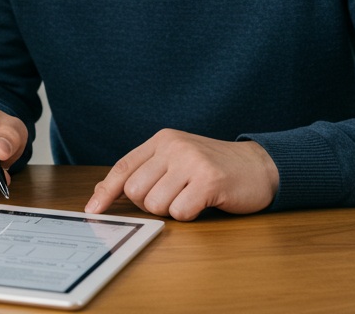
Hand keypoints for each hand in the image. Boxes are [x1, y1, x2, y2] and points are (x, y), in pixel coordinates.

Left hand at [85, 129, 278, 220]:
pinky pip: (180, 213)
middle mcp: (174, 147)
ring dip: (171, 210)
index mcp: (162, 140)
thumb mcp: (176, 160)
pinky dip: (189, 216)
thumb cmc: (214, 168)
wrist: (260, 167)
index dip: (105, 190)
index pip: (123, 167)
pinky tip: (203, 203)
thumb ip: (144, 171)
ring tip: (191, 197)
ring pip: (155, 204)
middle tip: (173, 197)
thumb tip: (102, 190)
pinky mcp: (210, 181)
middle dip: (149, 204)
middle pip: (136, 191)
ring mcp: (192, 162)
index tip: (93, 209)